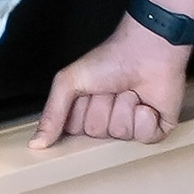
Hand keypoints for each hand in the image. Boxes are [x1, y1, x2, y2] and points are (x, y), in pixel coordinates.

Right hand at [31, 16, 191, 148]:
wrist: (147, 50)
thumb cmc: (110, 59)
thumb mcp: (69, 81)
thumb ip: (52, 115)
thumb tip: (36, 144)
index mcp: (85, 111)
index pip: (73, 131)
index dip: (78, 112)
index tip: (85, 94)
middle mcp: (108, 120)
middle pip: (96, 133)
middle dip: (102, 107)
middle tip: (108, 89)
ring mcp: (133, 125)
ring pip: (121, 134)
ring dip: (124, 107)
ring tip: (129, 90)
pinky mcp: (157, 127)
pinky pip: (145, 138)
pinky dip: (145, 118)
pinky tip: (146, 102)